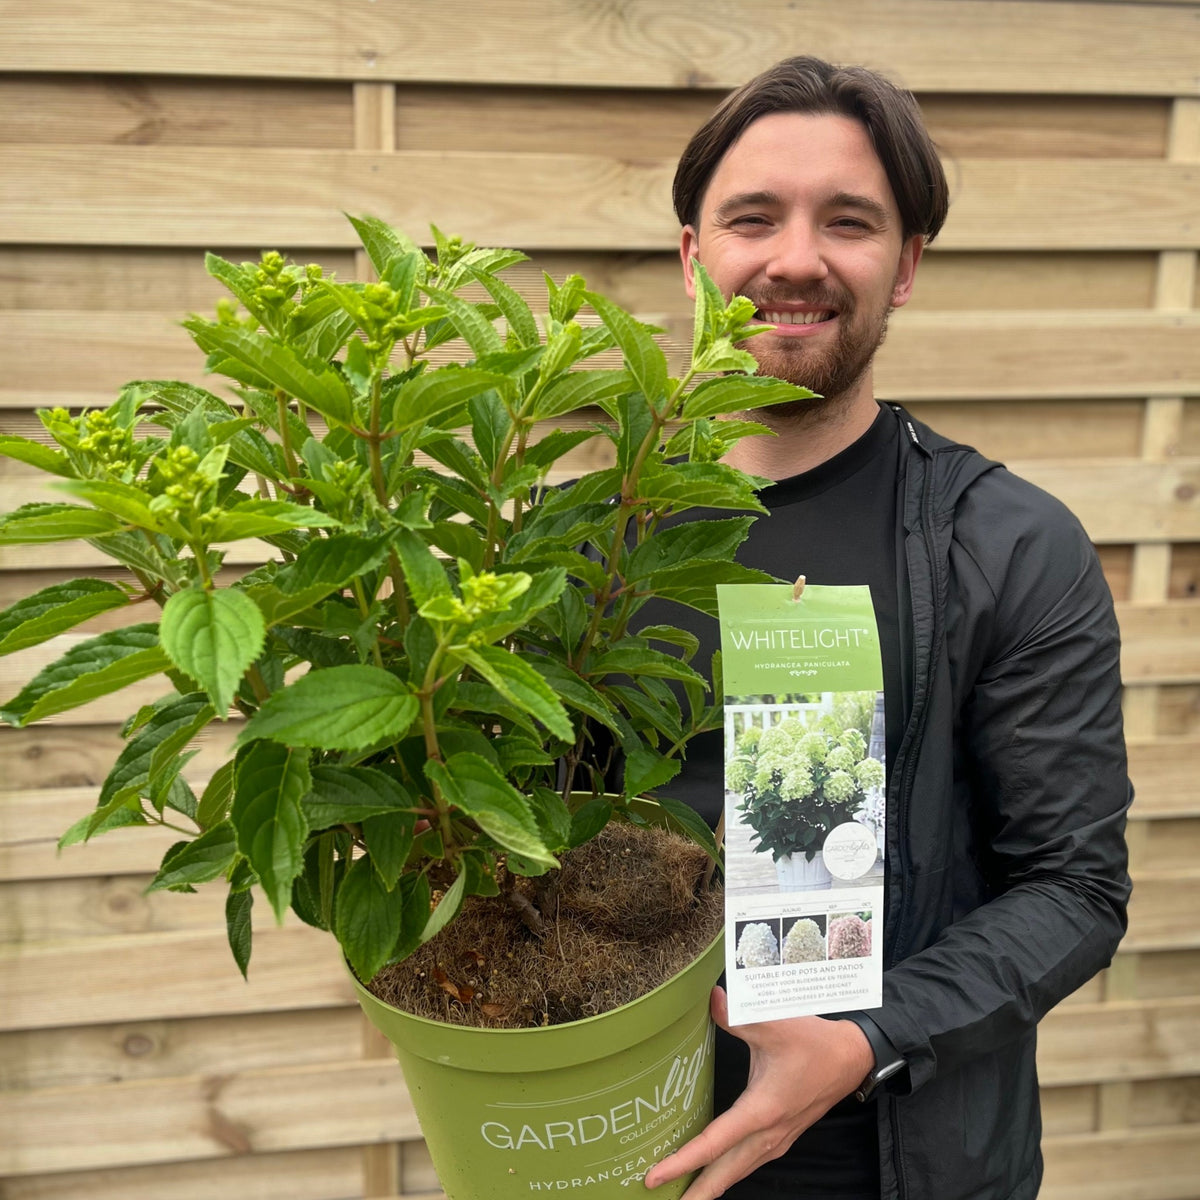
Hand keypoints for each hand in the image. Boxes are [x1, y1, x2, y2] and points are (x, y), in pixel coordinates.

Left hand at [643, 987, 873, 1198]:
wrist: (852, 1057)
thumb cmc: (814, 1043)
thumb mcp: (774, 1024)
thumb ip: (737, 1016)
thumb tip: (710, 999)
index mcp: (762, 1110)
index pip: (713, 1144)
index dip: (681, 1162)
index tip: (653, 1177)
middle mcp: (768, 1133)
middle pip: (724, 1173)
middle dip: (694, 1192)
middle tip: (659, 1199)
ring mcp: (777, 1139)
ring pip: (737, 1171)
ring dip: (709, 1185)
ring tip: (682, 1194)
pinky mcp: (782, 1136)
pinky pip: (748, 1163)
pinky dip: (727, 1172)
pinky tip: (713, 1171)